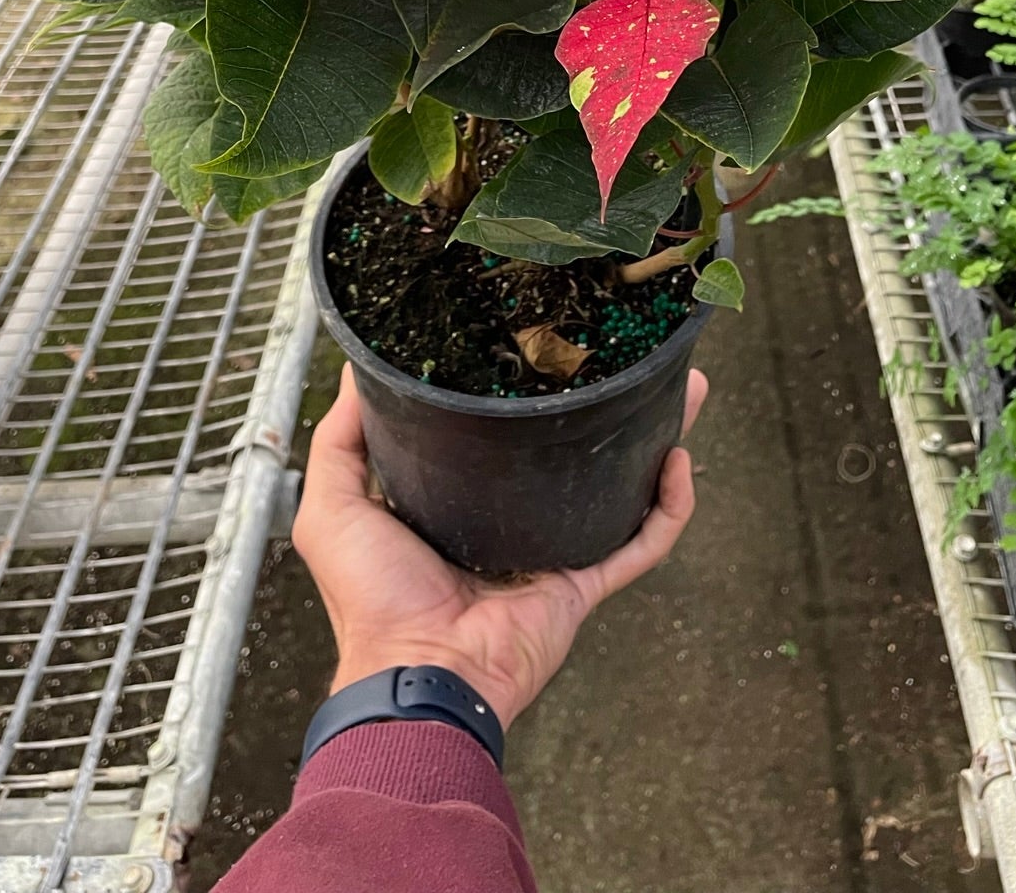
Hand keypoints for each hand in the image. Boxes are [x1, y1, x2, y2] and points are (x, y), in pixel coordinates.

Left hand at [293, 362, 707, 730]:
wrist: (415, 671)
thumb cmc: (371, 597)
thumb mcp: (333, 504)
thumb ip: (340, 438)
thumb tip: (357, 369)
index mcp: (457, 502)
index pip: (502, 435)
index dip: (528, 392)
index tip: (546, 343)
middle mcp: (511, 521)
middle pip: (573, 451)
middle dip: (609, 407)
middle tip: (635, 358)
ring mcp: (554, 551)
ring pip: (620, 486)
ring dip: (657, 442)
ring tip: (682, 390)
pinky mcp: (583, 582)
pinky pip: (640, 542)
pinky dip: (669, 508)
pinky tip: (679, 463)